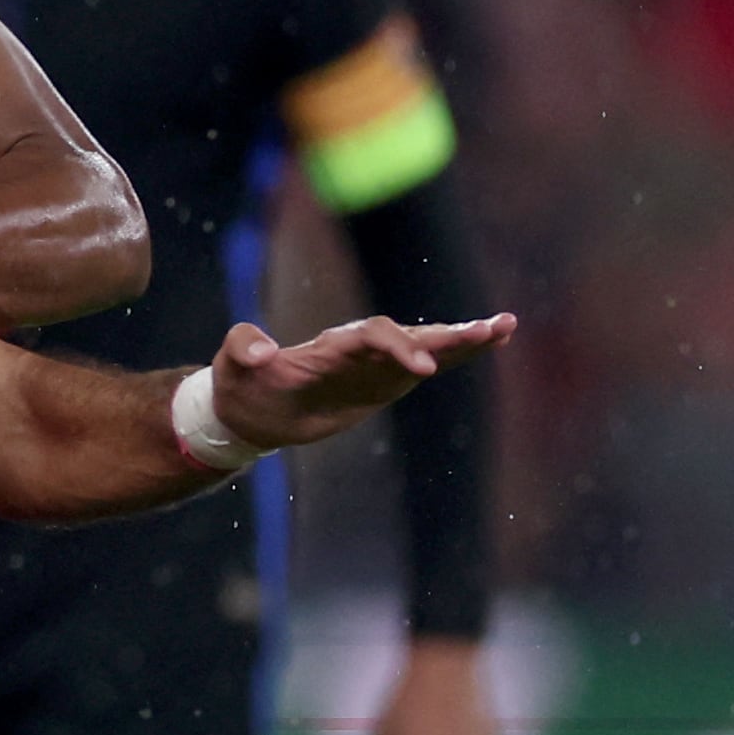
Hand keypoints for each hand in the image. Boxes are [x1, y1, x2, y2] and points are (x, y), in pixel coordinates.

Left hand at [208, 314, 514, 450]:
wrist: (248, 408)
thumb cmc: (241, 383)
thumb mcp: (230, 365)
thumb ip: (241, 348)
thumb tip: (260, 348)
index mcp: (329, 347)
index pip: (372, 337)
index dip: (397, 347)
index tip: (422, 368)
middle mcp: (358, 351)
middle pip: (409, 335)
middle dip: (447, 336)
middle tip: (491, 329)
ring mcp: (374, 367)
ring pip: (424, 347)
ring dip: (462, 340)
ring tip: (503, 327)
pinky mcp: (384, 383)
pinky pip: (425, 366)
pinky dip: (454, 356)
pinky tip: (489, 342)